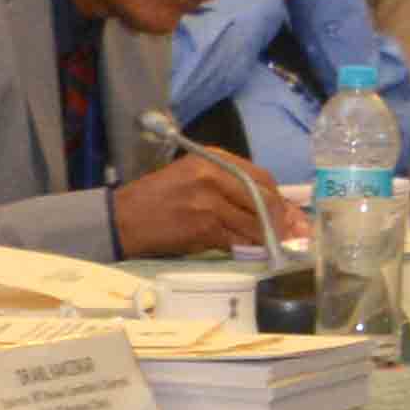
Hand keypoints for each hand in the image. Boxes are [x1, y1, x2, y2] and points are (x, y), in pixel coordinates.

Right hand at [102, 149, 277, 258]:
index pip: (260, 176)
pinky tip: (247, 251)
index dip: (278, 197)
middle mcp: (214, 175)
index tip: (287, 213)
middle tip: (286, 234)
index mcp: (212, 158)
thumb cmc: (156, 198)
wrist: (122, 219)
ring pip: (254, 223)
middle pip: (264, 199)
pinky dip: (246, 248)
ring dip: (265, 238)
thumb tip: (267, 204)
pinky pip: (237, 240)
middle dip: (279, 220)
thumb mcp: (191, 176)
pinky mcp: (204, 227)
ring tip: (270, 245)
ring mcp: (210, 202)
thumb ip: (226, 183)